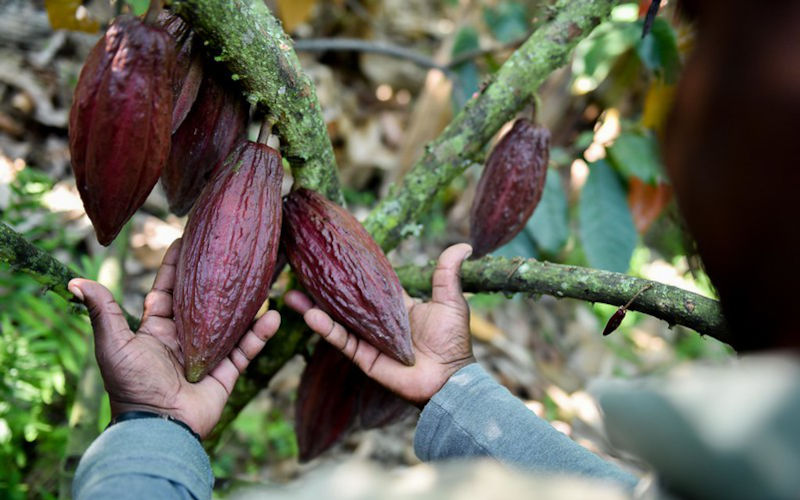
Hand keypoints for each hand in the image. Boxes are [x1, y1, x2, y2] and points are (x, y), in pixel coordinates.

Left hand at [67, 239, 280, 438]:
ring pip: (231, 322)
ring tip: (261, 279)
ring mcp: (207, 354)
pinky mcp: (226, 372)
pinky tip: (273, 315)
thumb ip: (103, 312)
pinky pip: (246, 348)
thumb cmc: (132, 386)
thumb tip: (77, 281)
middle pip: (204, 301)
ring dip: (245, 303)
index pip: (168, 290)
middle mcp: (184, 339)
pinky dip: (260, 333)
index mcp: (157, 329)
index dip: (176, 267)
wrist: (158, 426)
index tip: (186, 240)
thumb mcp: (114, 344)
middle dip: (216, 277)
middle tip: (230, 251)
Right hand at [285, 243, 473, 405]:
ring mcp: (368, 339)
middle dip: (323, 288)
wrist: (450, 379)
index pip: (369, 284)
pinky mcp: (363, 357)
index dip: (353, 269)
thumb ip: (448, 273)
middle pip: (345, 300)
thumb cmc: (454, 342)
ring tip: (290, 293)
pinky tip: (308, 314)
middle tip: (302, 270)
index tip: (334, 252)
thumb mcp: (451, 301)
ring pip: (336, 319)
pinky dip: (325, 328)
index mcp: (396, 306)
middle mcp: (377, 321)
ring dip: (313, 307)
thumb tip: (464, 245)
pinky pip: (342, 340)